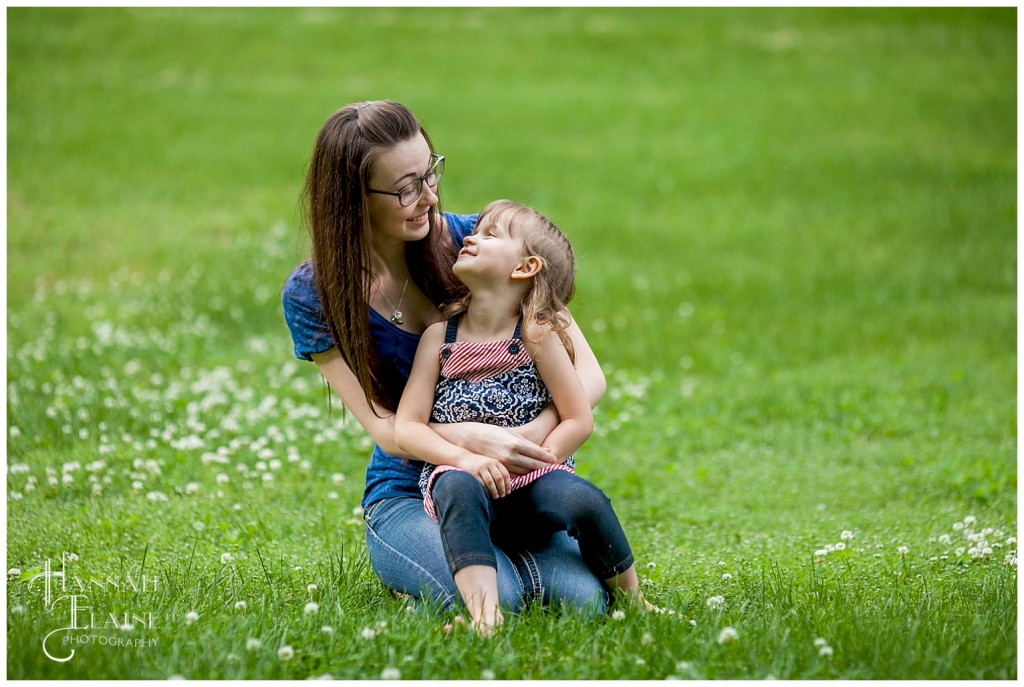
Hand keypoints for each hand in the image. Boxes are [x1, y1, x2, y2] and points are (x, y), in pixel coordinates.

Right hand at [434, 422, 557, 475]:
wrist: (469, 438)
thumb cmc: (491, 432)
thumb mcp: (509, 433)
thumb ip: (525, 442)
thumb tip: (541, 449)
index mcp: (515, 443)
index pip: (536, 452)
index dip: (547, 457)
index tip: (555, 458)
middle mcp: (510, 455)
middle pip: (532, 464)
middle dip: (544, 466)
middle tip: (554, 467)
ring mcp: (504, 463)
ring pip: (524, 471)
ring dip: (534, 471)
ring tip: (544, 472)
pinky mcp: (498, 469)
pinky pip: (514, 475)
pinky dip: (522, 474)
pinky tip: (527, 475)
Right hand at [457, 454, 511, 498]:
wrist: (464, 458)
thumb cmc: (480, 464)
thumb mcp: (491, 463)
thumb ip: (498, 471)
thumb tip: (508, 485)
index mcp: (495, 462)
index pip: (505, 474)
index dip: (508, 484)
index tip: (508, 492)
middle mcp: (489, 464)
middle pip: (499, 478)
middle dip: (502, 489)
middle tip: (502, 496)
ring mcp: (481, 468)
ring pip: (490, 482)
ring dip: (494, 491)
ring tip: (496, 497)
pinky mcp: (473, 473)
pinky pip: (481, 483)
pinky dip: (485, 490)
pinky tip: (487, 494)